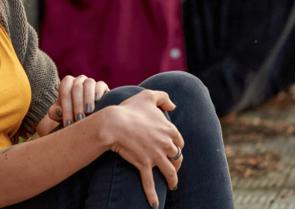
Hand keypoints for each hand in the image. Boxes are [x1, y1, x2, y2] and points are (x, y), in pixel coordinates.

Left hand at [47, 75, 109, 127]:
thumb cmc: (69, 114)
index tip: (68, 123)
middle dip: (77, 105)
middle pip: (76, 87)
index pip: (65, 91)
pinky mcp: (102, 86)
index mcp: (66, 83)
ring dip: (88, 97)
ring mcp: (90, 81)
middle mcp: (78, 80)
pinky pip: (100, 84)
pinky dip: (98, 91)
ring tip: (88, 111)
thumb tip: (59, 112)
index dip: (66, 107)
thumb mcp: (59, 115)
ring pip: (89, 83)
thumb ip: (54, 113)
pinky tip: (97, 100)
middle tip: (79, 119)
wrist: (84, 115)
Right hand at [103, 89, 183, 207]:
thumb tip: (173, 105)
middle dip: (177, 164)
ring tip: (173, 186)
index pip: (179, 141)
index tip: (175, 150)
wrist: (115, 123)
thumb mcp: (148, 96)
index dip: (178, 146)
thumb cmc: (130, 108)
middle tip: (174, 169)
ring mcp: (156, 156)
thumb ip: (163, 97)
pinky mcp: (144, 165)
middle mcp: (166, 144)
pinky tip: (155, 205)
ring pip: (170, 172)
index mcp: (169, 129)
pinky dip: (153, 196)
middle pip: (177, 158)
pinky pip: (150, 183)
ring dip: (172, 181)